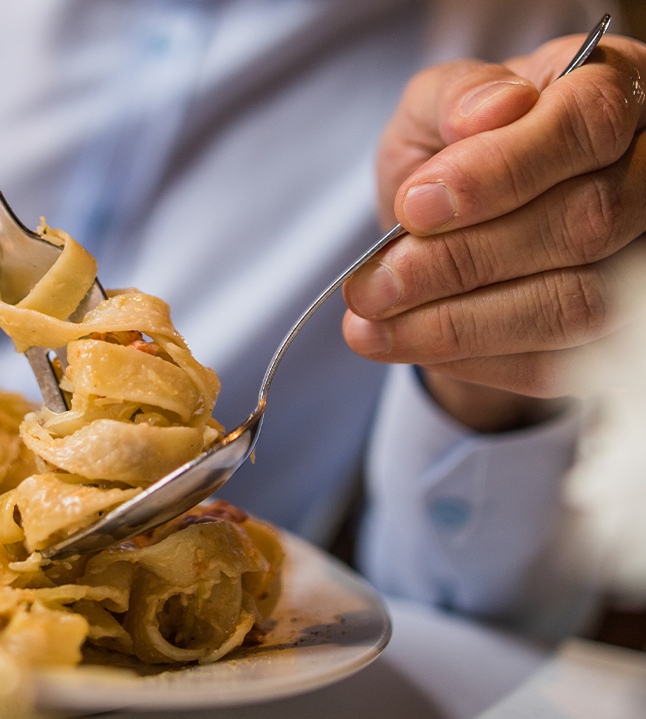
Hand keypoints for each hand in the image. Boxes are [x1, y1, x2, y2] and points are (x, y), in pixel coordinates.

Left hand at [343, 32, 645, 431]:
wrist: (448, 225)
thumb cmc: (448, 150)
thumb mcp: (432, 108)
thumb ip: (454, 97)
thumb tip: (489, 111)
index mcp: (613, 88)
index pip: (586, 124)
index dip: (500, 171)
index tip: (415, 207)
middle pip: (586, 221)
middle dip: (461, 260)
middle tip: (373, 285)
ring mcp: (641, 255)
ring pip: (578, 303)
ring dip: (460, 323)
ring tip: (370, 324)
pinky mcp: (617, 330)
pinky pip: (560, 364)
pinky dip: (474, 359)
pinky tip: (408, 343)